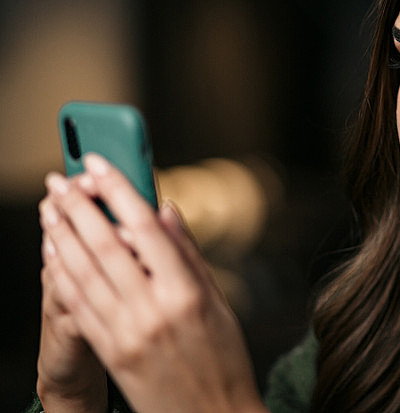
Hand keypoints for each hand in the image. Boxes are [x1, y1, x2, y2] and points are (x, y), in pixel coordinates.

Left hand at [40, 153, 267, 412]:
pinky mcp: (109, 352)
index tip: (99, 164)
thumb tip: (166, 210)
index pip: (146, 229)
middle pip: (107, 246)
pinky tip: (53, 251)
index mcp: (187, 293)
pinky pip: (78, 305)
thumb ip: (189, 255)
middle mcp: (153, 310)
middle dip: (79, 207)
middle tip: (62, 180)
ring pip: (84, 273)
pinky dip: (61, 273)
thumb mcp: (220, 304)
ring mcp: (126, 333)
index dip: (119, 191)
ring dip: (62, 235)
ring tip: (50, 207)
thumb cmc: (224, 360)